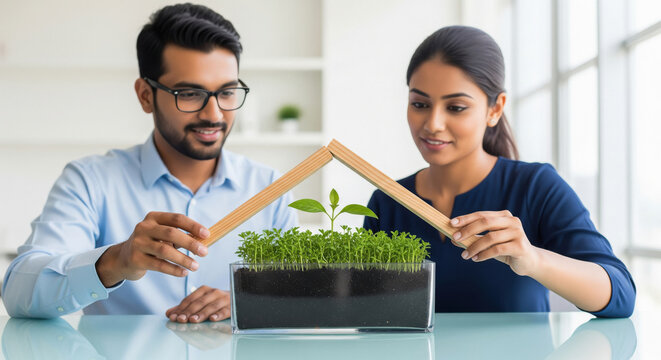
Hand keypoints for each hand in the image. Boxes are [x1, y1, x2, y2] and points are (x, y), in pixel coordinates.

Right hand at [95, 212, 209, 286]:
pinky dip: (173, 269)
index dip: (193, 226)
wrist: (123, 259)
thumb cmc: (151, 245)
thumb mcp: (163, 236)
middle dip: (190, 243)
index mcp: (153, 217)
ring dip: (183, 259)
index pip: (176, 218)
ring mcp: (137, 243)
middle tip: (204, 252)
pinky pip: (158, 265)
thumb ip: (180, 236)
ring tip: (195, 266)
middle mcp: (144, 227)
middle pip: (172, 233)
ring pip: (165, 250)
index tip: (207, 234)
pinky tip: (183, 272)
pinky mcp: (135, 259)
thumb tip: (204, 240)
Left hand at [166, 286, 230, 322]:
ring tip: (193, 320)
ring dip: (202, 313)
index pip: (190, 299)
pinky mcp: (232, 306)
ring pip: (211, 306)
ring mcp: (224, 299)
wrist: (238, 299)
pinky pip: (225, 310)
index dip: (181, 308)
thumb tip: (169, 313)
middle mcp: (214, 292)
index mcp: (204, 290)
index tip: (173, 316)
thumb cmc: (215, 302)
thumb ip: (185, 308)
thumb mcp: (200, 302)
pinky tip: (213, 319)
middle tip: (181, 319)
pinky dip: (219, 314)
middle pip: (199, 302)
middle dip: (189, 311)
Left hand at [450, 210, 540, 275]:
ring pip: (490, 237)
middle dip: (468, 230)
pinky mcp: (520, 246)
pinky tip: (476, 259)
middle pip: (485, 222)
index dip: (466, 218)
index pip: (481, 214)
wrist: (529, 261)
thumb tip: (452, 239)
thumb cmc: (506, 249)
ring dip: (474, 247)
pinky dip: (484, 254)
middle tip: (455, 238)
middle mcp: (512, 221)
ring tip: (465, 255)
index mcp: (504, 216)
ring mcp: (518, 232)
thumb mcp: (488, 243)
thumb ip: (473, 238)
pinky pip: (497, 249)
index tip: (451, 223)